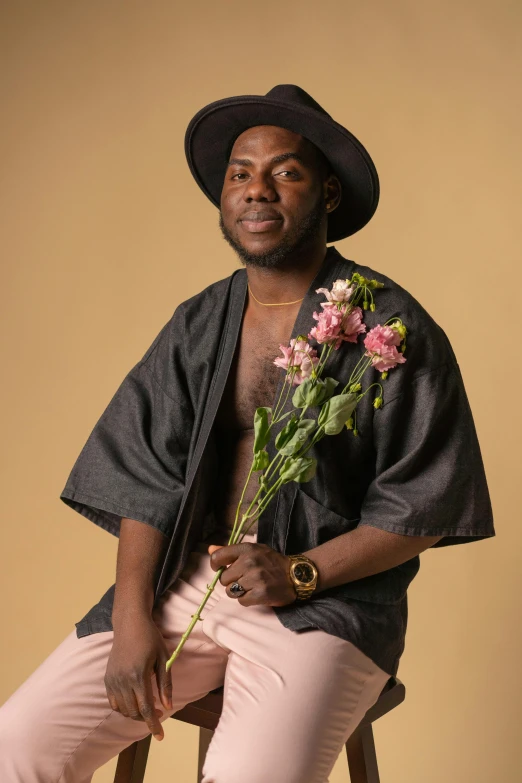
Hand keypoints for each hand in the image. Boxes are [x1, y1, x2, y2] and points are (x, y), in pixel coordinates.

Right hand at [104, 616, 171, 740]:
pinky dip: (124, 707)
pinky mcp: (107, 678)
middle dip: (146, 718)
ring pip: (123, 709)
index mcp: (138, 675)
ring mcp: (113, 680)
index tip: (160, 736)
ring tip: (148, 704)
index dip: (153, 724)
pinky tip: (134, 700)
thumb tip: (168, 706)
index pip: (145, 708)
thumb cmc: (150, 638)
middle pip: (134, 712)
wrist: (130, 624)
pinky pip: (113, 702)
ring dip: (136, 713)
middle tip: (159, 711)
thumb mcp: (163, 659)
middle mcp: (123, 680)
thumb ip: (165, 684)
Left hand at [208, 542, 296, 606]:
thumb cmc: (272, 562)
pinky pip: (241, 601)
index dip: (216, 566)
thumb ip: (231, 551)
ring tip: (251, 587)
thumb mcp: (254, 550)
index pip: (217, 557)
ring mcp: (255, 578)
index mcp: (246, 549)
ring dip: (238, 592)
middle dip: (231, 581)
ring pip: (230, 591)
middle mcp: (249, 562)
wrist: (296, 574)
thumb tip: (210, 548)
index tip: (222, 569)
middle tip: (244, 579)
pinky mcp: (260, 594)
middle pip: (224, 579)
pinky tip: (256, 593)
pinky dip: (247, 600)